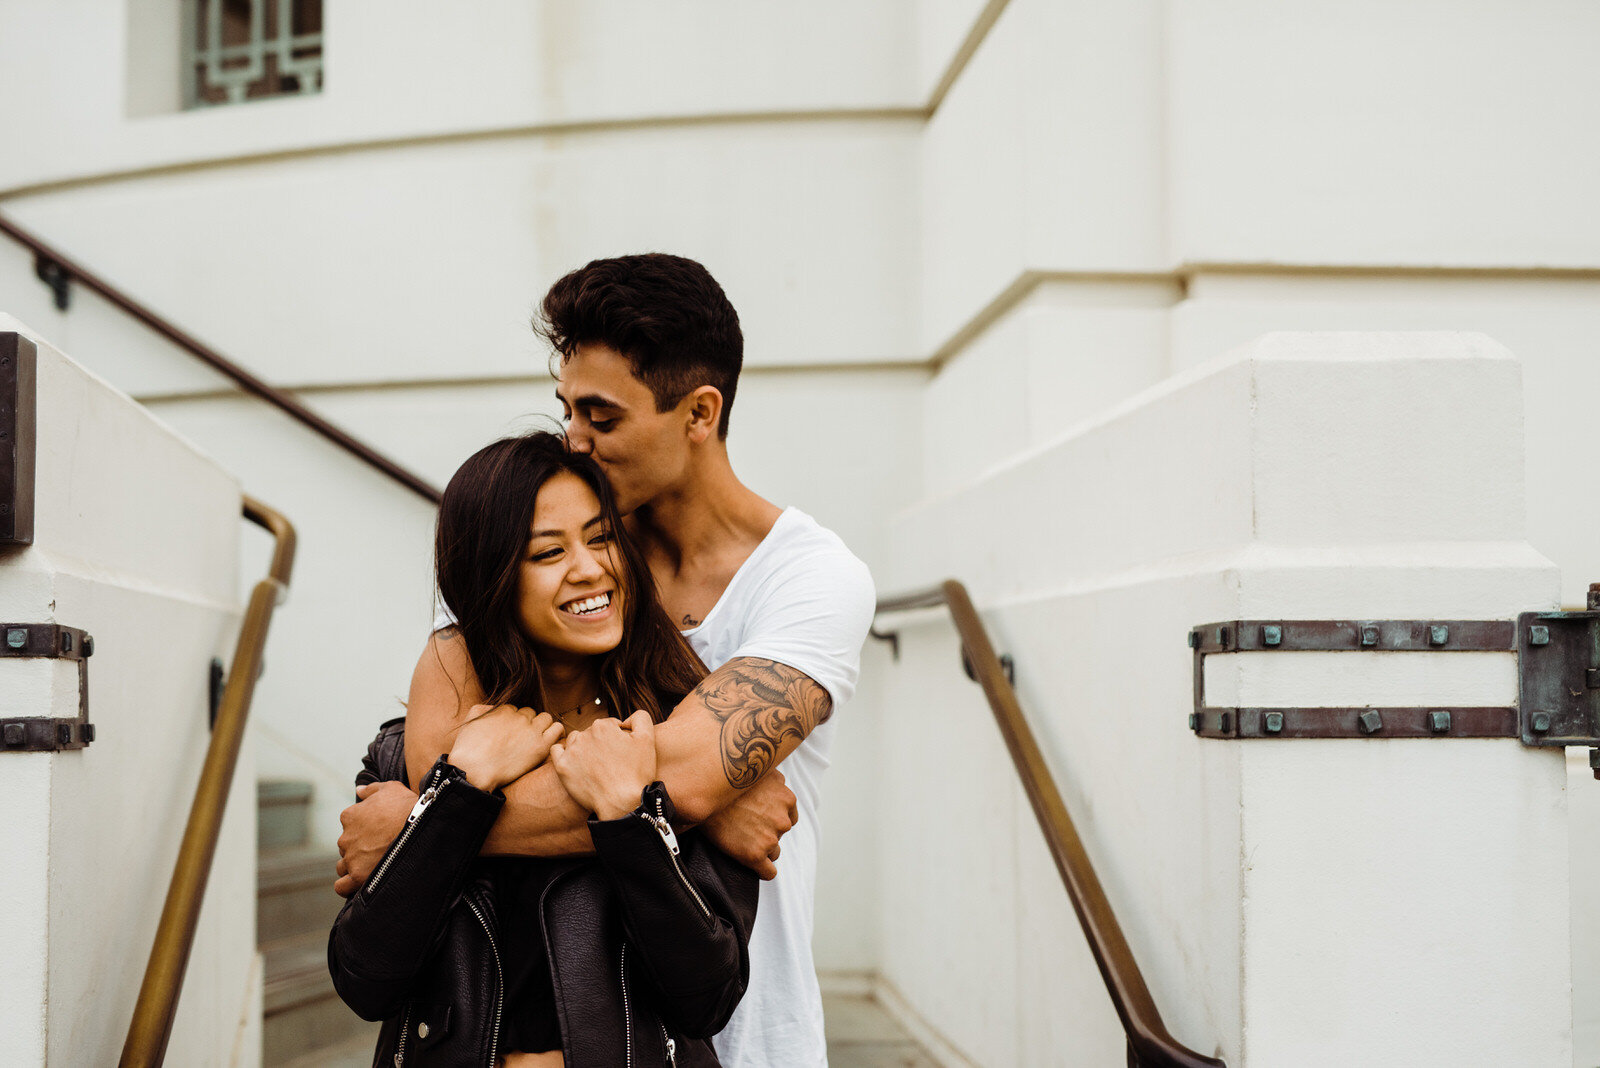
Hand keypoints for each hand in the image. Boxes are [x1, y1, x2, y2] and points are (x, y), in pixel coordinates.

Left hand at [334, 780, 417, 896]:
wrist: (420, 826)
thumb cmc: (407, 806)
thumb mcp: (391, 788)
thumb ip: (371, 789)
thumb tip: (358, 790)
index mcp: (350, 816)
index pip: (349, 825)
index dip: (363, 829)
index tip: (378, 832)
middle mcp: (345, 837)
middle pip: (347, 846)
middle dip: (359, 848)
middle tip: (380, 848)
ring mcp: (351, 857)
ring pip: (343, 866)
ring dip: (353, 866)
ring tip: (373, 865)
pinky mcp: (358, 875)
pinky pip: (342, 886)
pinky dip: (347, 886)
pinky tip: (358, 883)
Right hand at [450, 704, 563, 791]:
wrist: (474, 771)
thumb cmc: (468, 751)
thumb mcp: (469, 721)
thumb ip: (482, 709)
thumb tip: (494, 708)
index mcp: (504, 711)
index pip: (515, 710)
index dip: (513, 721)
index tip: (509, 733)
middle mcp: (519, 717)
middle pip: (530, 713)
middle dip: (527, 723)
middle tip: (521, 739)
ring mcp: (531, 731)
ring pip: (546, 718)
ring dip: (542, 726)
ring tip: (537, 739)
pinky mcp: (540, 746)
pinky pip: (557, 729)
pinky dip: (556, 732)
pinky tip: (549, 741)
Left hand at [549, 711, 657, 819]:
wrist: (621, 803)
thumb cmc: (636, 773)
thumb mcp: (648, 738)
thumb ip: (640, 717)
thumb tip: (626, 719)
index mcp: (603, 726)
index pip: (610, 726)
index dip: (619, 738)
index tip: (623, 753)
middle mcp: (584, 735)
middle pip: (593, 733)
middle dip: (602, 743)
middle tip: (612, 762)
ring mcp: (571, 751)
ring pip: (575, 740)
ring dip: (584, 747)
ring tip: (595, 764)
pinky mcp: (562, 767)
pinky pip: (556, 751)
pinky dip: (564, 753)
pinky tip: (574, 761)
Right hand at [701, 770, 796, 879]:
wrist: (703, 795)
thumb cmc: (728, 782)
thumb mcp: (760, 770)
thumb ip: (776, 780)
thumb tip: (781, 784)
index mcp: (787, 799)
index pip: (789, 817)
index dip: (773, 819)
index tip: (758, 818)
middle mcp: (783, 819)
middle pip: (780, 834)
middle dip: (766, 832)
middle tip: (746, 826)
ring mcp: (770, 839)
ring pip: (773, 852)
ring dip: (762, 849)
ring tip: (741, 841)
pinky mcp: (755, 855)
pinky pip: (768, 872)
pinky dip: (762, 871)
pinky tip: (753, 866)